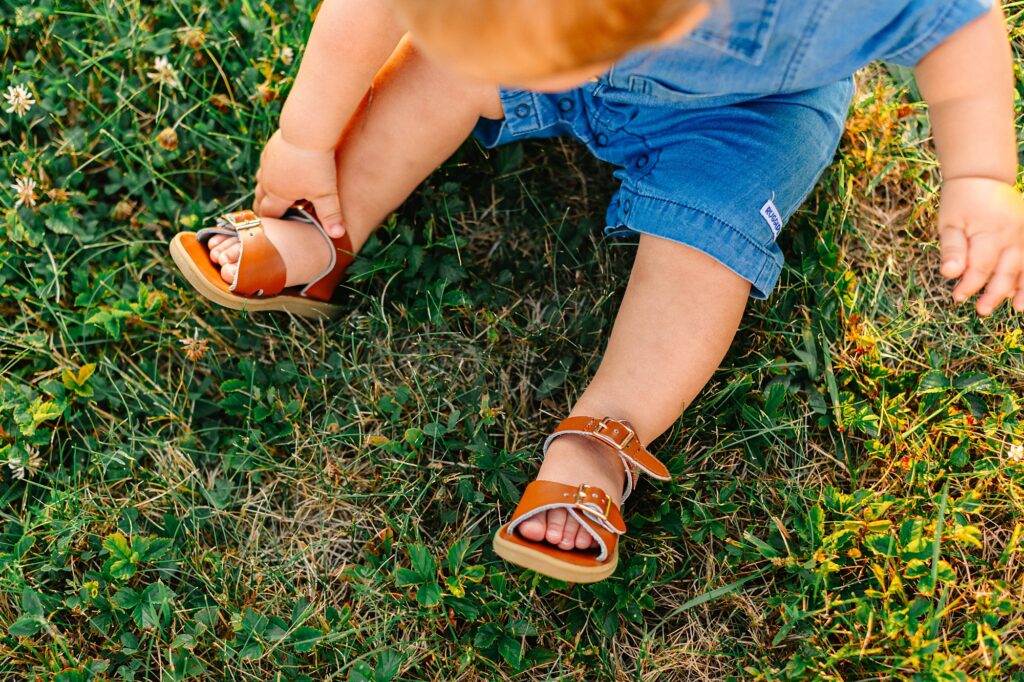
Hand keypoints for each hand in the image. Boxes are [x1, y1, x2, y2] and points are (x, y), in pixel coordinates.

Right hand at [253, 129, 345, 237]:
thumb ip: (331, 215)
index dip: (270, 223)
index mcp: (279, 193)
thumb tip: (338, 235)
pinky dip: (270, 171)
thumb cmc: (317, 163)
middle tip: (266, 217)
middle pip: (260, 198)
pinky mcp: (271, 148)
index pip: (269, 213)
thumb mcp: (326, 192)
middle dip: (263, 208)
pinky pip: (266, 164)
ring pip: (260, 180)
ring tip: (271, 195)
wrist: (307, 129)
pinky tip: (278, 170)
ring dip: (265, 189)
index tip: (271, 231)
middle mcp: (268, 179)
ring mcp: (267, 162)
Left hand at [937, 177, 1023, 315]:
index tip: (958, 297)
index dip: (969, 285)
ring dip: (1023, 290)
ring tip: (1019, 309)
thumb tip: (949, 274)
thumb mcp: (948, 223)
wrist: (982, 178)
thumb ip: (951, 249)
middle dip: (994, 294)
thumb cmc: (960, 203)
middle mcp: (1014, 235)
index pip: (980, 267)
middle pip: (1006, 272)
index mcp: (991, 232)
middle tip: (982, 311)